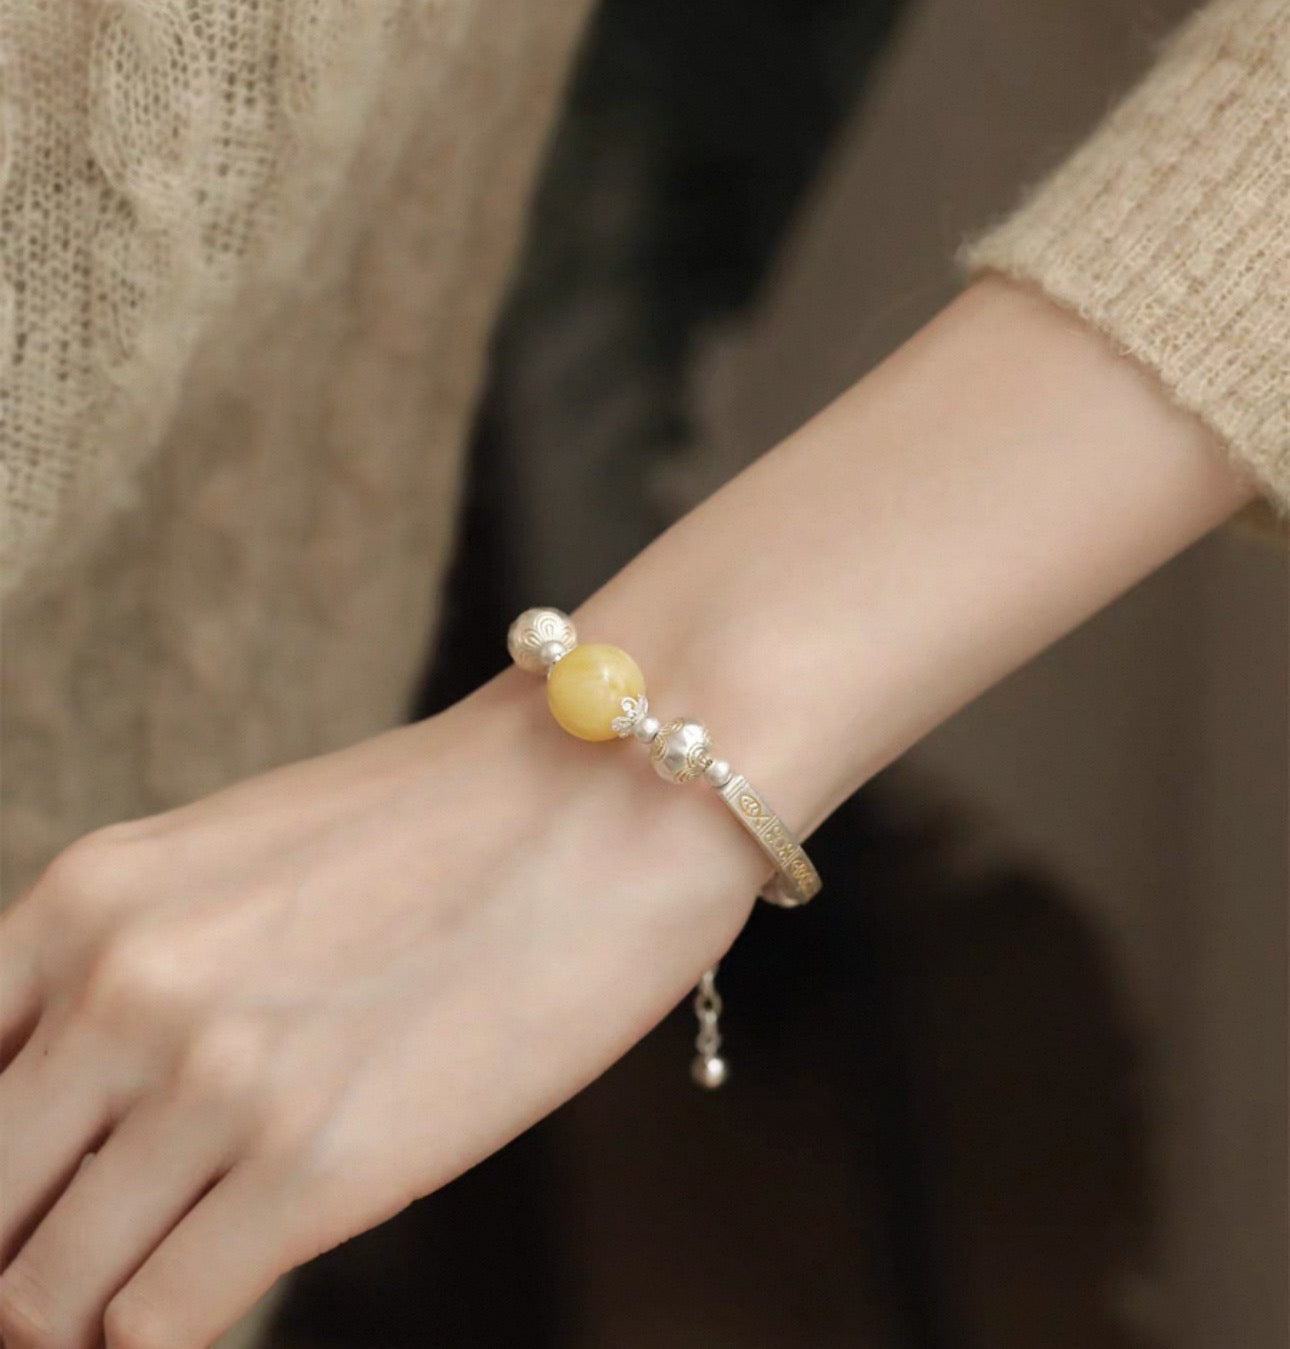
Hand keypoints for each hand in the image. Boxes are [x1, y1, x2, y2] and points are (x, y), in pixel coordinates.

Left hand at [0, 671, 760, 1346]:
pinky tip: (229, 1276)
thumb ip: (140, 970)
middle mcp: (123, 985)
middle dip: (20, 1249)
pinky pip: (154, 1326)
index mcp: (89, 895)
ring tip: (164, 1272)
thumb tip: (87, 1104)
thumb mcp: (245, 862)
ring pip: (42, 1294)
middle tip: (89, 1253)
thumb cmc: (448, 822)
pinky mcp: (316, 1167)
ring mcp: (214, 1080)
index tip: (30, 1196)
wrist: (609, 795)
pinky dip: (164, 1327)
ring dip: (89, 1306)